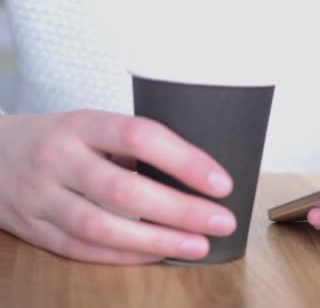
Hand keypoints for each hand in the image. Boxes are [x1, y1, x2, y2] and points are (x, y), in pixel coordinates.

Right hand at [0, 110, 234, 263]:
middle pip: (123, 190)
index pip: (138, 136)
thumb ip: (133, 146)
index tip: (221, 182)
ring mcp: (41, 198)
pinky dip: (125, 256)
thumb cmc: (59, 139)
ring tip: (198, 246)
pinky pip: (83, 250)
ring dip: (156, 241)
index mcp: (81, 124)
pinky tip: (158, 254)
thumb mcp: (92, 125)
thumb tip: (195, 175)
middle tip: (222, 221)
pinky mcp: (34, 230)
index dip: (184, 160)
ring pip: (101, 228)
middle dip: (180, 210)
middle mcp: (58, 159)